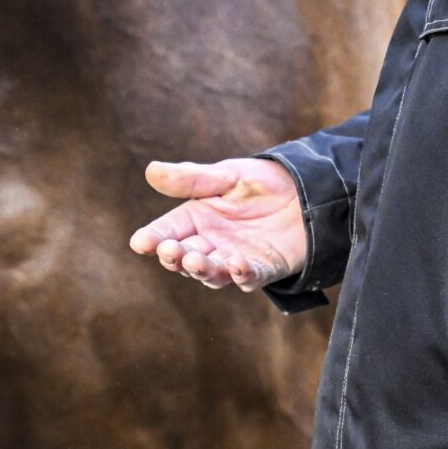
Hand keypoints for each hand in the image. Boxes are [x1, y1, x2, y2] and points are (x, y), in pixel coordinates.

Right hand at [129, 157, 306, 291]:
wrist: (307, 190)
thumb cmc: (262, 182)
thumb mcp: (227, 175)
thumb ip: (193, 178)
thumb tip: (151, 170)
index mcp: (197, 219)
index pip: (168, 231)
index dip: (153, 238)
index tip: (140, 242)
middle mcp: (211, 243)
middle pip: (186, 257)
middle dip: (175, 256)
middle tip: (170, 250)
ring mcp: (235, 259)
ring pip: (212, 273)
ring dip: (202, 269)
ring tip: (195, 260)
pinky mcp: (263, 269)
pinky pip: (250, 277)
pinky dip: (242, 274)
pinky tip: (236, 266)